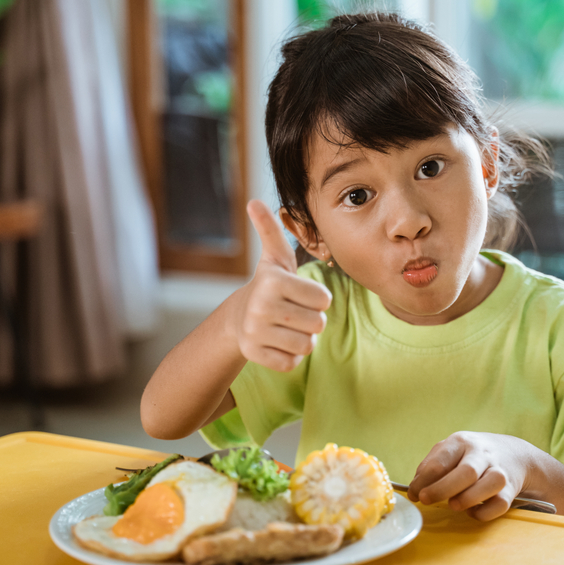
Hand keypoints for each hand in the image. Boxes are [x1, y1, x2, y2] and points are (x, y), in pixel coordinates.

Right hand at [230, 199, 331, 371]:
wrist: (239, 316)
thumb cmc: (270, 285)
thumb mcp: (274, 257)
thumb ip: (270, 229)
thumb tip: (254, 201)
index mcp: (272, 281)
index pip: (323, 299)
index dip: (318, 298)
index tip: (301, 294)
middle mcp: (261, 306)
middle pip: (318, 324)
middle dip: (313, 320)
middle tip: (295, 312)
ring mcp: (255, 332)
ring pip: (306, 345)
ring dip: (303, 339)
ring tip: (287, 327)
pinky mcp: (253, 354)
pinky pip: (292, 363)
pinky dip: (290, 356)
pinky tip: (278, 342)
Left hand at [407, 432, 535, 520]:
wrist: (513, 454)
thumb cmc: (471, 455)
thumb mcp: (450, 450)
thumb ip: (431, 466)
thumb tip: (416, 488)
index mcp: (461, 442)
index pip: (440, 461)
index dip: (423, 480)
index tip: (414, 494)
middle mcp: (482, 454)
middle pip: (467, 472)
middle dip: (443, 489)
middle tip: (426, 500)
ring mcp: (499, 471)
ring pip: (490, 484)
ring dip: (468, 498)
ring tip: (453, 505)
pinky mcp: (510, 489)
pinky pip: (500, 504)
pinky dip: (484, 512)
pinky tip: (472, 511)